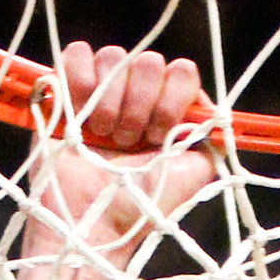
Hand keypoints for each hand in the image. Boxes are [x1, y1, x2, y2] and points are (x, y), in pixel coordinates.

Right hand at [22, 44, 215, 274]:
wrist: (93, 226)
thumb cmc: (141, 207)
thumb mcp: (194, 173)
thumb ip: (210, 137)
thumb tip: (216, 111)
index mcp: (165, 111)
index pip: (181, 71)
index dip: (171, 100)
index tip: (160, 135)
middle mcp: (134, 96)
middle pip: (148, 61)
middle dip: (140, 105)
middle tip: (129, 143)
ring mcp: (99, 92)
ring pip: (113, 56)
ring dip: (109, 102)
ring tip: (103, 139)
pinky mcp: (63, 93)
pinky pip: (76, 54)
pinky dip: (79, 80)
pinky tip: (79, 117)